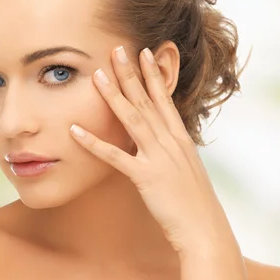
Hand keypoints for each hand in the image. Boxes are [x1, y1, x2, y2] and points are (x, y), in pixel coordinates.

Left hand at [69, 45, 237, 256]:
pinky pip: (115, 156)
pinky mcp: (146, 177)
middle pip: (146, 101)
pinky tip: (75, 130)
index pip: (164, 98)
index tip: (144, 52)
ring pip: (132, 119)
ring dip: (113, 96)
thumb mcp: (185, 166)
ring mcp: (158, 157)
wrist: (204, 229)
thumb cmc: (192, 200)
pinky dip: (94, 143)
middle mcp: (170, 141)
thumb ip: (170, 147)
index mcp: (179, 138)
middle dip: (131, 74)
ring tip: (97, 75)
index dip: (153, 74)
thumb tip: (158, 135)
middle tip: (116, 50)